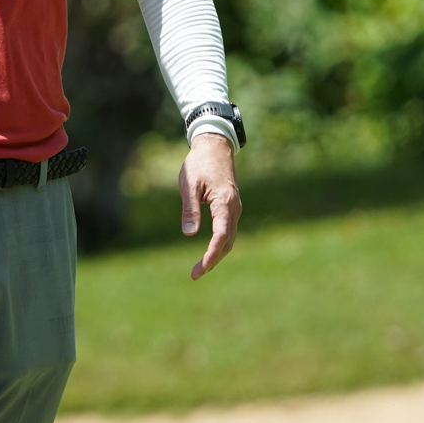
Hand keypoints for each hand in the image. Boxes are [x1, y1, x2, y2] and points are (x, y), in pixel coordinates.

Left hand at [181, 133, 240, 279]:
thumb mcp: (189, 184)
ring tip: (200, 269)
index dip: (210, 255)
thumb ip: (190, 208)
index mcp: (225, 202)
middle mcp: (234, 208)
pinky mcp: (231, 208)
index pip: (221, 236)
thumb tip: (190, 234)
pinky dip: (220, 244)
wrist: (215, 147)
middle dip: (213, 260)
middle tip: (195, 275)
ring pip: (229, 238)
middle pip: (227, 242)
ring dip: (217, 255)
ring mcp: (235, 209)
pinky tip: (209, 252)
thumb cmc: (199, 164)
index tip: (199, 269)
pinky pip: (228, 231)